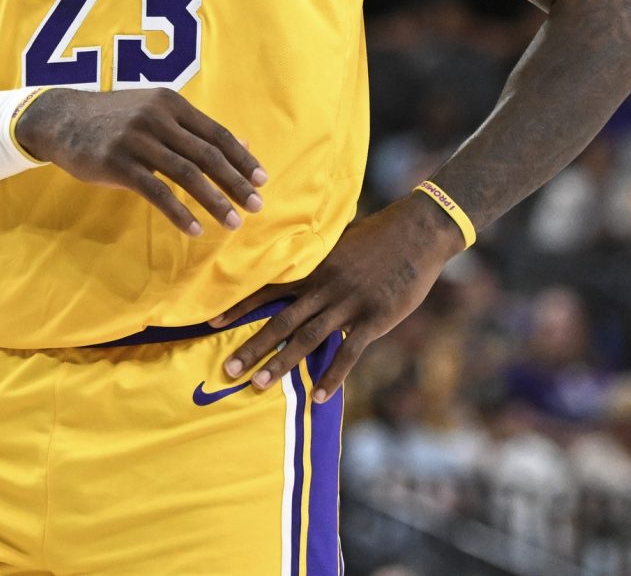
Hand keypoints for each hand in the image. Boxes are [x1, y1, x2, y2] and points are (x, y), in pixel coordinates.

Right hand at [15, 87, 266, 235]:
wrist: (62, 119)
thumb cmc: (115, 119)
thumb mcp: (156, 113)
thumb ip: (196, 129)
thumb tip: (244, 144)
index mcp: (171, 104)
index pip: (216, 134)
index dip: (242, 159)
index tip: (262, 181)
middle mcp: (157, 118)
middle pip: (207, 155)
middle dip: (236, 183)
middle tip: (256, 206)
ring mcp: (137, 140)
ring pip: (186, 174)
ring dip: (214, 201)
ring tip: (232, 223)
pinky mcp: (118, 163)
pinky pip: (157, 191)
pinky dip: (179, 212)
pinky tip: (194, 229)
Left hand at [210, 191, 464, 402]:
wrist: (418, 232)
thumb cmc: (380, 234)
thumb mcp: (341, 242)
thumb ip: (320, 261)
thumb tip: (301, 267)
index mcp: (315, 268)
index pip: (269, 289)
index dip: (240, 307)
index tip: (211, 323)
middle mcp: (325, 287)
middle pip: (282, 320)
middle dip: (253, 346)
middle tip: (228, 370)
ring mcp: (349, 304)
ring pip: (307, 338)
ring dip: (281, 363)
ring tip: (258, 385)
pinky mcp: (374, 318)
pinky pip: (348, 353)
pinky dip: (333, 377)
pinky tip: (318, 398)